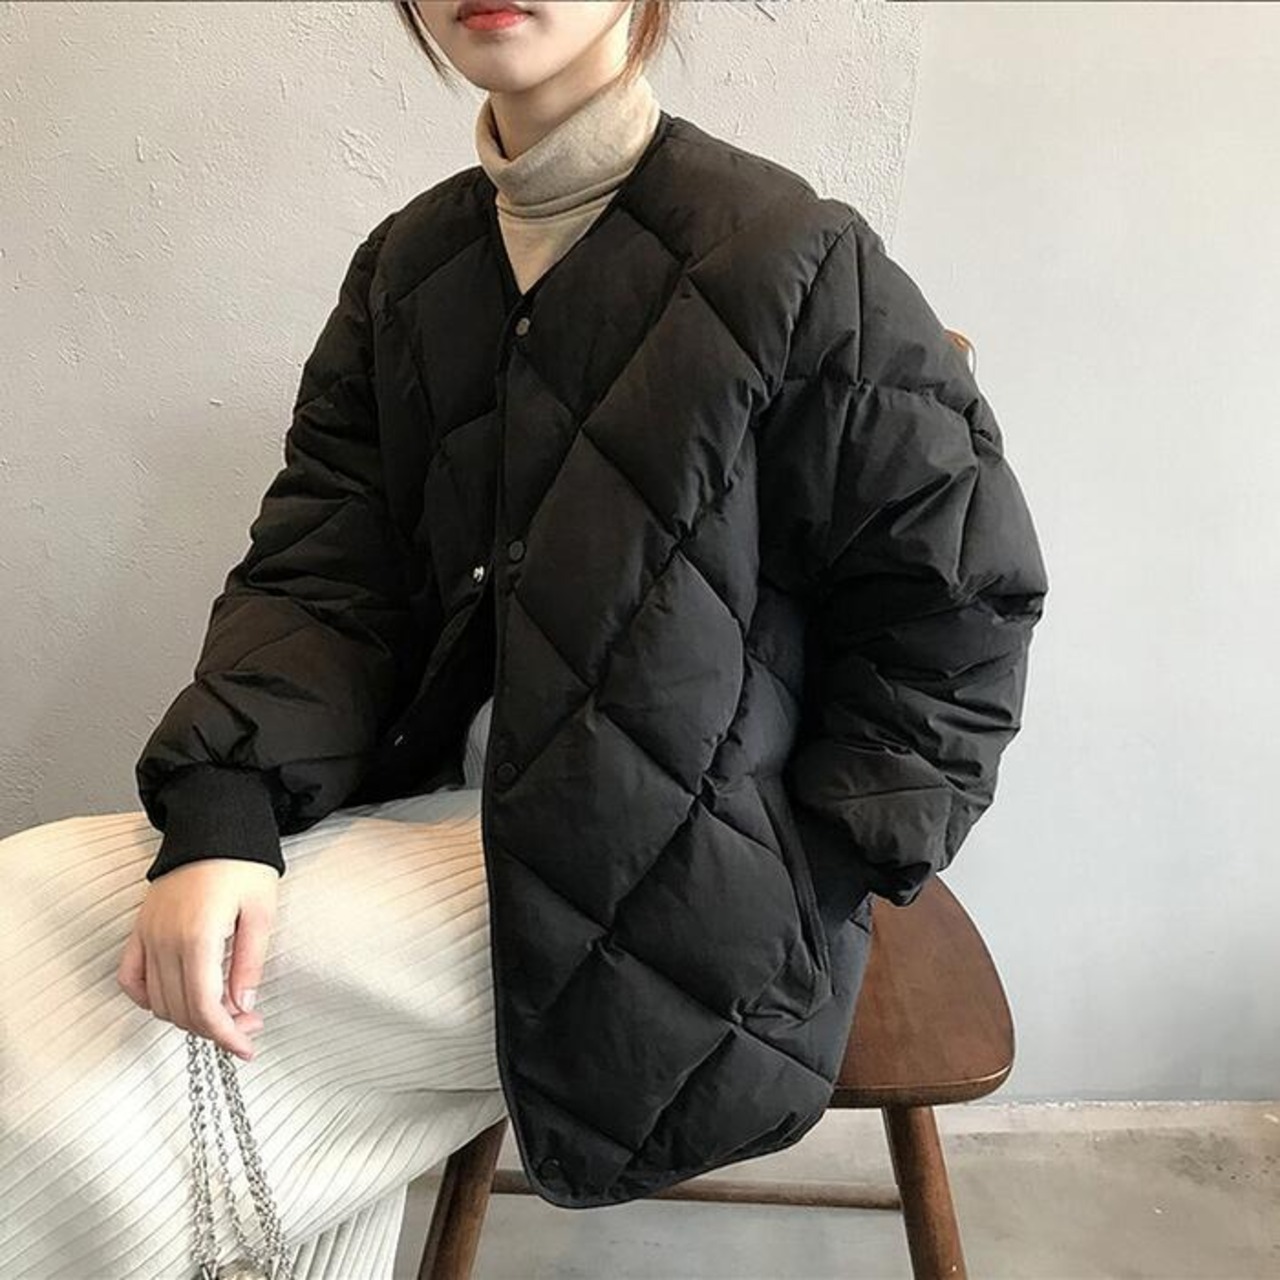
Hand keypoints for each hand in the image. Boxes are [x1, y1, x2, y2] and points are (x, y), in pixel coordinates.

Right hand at [117, 859, 280, 1060]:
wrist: (214, 824)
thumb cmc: (243, 863)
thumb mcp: (261, 912)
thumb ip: (248, 963)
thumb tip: (243, 1008)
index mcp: (197, 937)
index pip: (204, 1008)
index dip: (226, 1036)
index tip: (247, 1047)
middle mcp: (164, 940)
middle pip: (180, 1011)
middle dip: (215, 1029)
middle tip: (248, 1026)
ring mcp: (147, 935)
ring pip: (157, 1001)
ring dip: (188, 1016)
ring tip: (226, 1010)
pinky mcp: (140, 929)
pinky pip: (131, 977)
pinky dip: (149, 998)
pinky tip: (176, 1001)